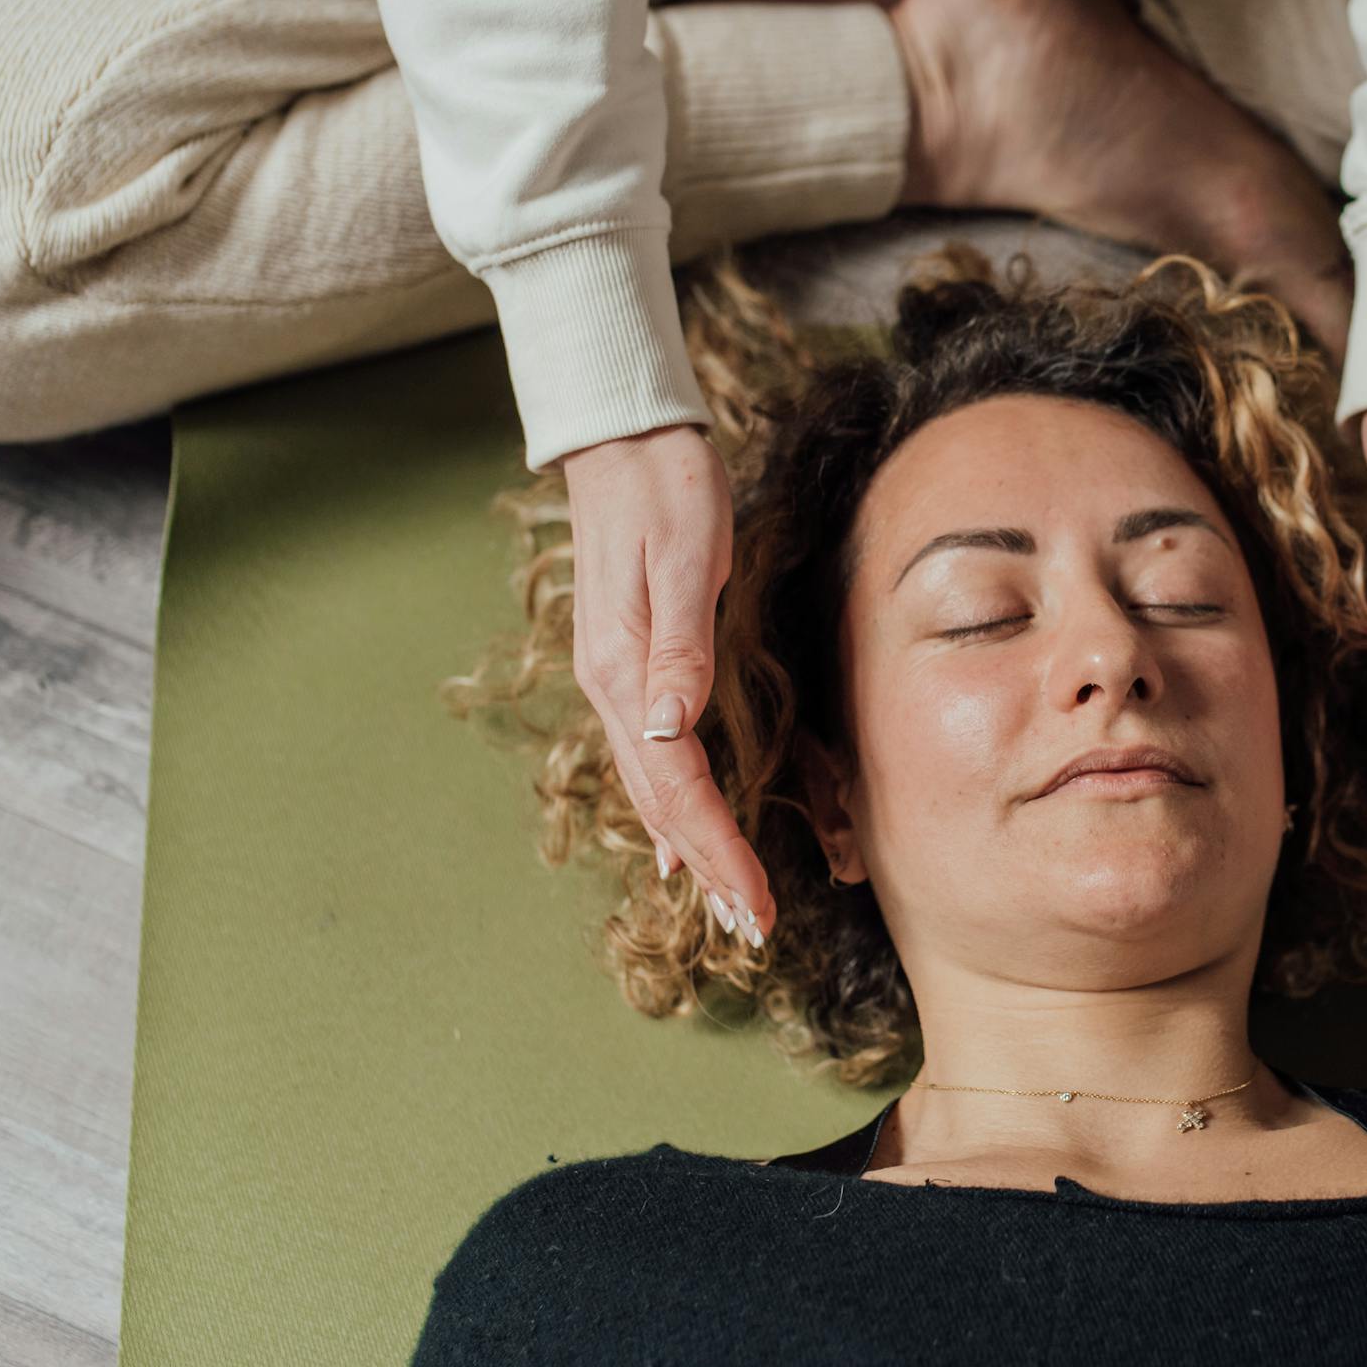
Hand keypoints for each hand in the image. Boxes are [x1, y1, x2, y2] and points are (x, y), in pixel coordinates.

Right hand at [558, 424, 769, 945]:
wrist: (624, 441)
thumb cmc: (666, 490)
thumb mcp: (683, 561)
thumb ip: (680, 647)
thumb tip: (674, 731)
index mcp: (626, 672)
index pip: (676, 788)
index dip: (716, 848)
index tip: (752, 901)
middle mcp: (613, 687)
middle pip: (661, 802)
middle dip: (709, 866)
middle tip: (751, 925)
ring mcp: (616, 678)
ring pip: (653, 787)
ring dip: (691, 846)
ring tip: (724, 900)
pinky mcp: (630, 663)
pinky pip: (649, 757)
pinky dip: (670, 807)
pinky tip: (679, 836)